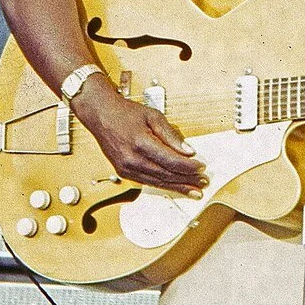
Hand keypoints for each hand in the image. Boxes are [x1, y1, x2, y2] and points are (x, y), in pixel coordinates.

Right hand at [72, 77, 208, 195]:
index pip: (171, 161)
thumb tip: (188, 151)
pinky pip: (147, 182)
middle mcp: (132, 159)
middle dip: (187, 181)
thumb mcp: (153, 116)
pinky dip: (163, 185)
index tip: (201, 167)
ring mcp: (126, 168)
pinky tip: (174, 186)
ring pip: (157, 183)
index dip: (189, 167)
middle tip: (202, 183)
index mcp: (141, 143)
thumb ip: (171, 135)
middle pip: (166, 175)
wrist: (101, 115)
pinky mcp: (124, 172)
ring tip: (193, 191)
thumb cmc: (126, 113)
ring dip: (177, 187)